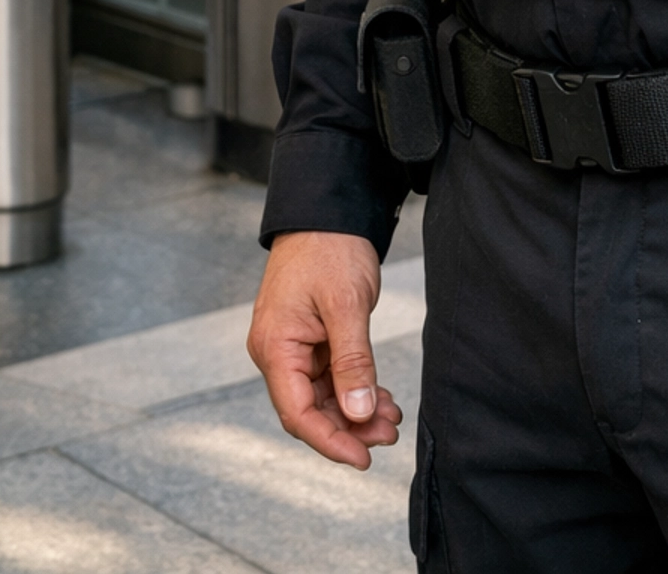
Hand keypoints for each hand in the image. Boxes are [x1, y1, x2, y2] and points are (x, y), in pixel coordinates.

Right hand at [247, 230, 403, 468]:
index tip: (362, 457)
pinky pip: (329, 377)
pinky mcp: (308, 339)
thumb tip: (358, 412)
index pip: (298, 413)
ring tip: (392, 418)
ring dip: (355, 410)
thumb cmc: (330, 247)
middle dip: (350, 427)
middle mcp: (276, 351)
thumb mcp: (346, 304)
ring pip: (322, 396)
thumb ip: (353, 361)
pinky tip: (380, 397)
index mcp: (274, 346)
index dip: (330, 441)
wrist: (327, 210)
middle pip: (310, 410)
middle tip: (389, 434)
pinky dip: (354, 388)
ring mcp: (291, 346)